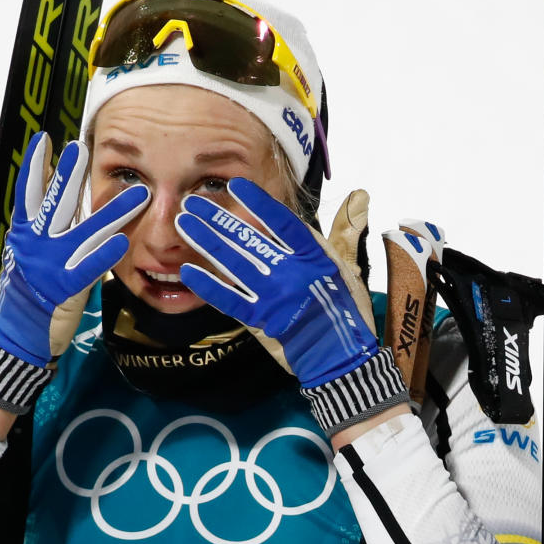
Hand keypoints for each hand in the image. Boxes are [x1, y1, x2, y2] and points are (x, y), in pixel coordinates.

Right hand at [0, 132, 149, 365]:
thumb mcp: (31, 252)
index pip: (28, 193)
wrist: (17, 333)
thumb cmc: (29, 291)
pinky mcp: (64, 288)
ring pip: (83, 232)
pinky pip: (87, 268)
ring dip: (112, 212)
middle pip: (54, 204)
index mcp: (25, 234)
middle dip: (67, 176)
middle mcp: (35, 245)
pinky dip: (104, 255)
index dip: (34, 167)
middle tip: (79, 148)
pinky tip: (122, 243)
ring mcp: (49, 265)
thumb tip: (54, 191)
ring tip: (138, 194)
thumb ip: (44, 225)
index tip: (44, 141)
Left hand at [174, 178, 378, 387]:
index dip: (258, 203)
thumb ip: (347, 229)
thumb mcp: (350, 266)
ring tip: (184, 224)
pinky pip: (230, 300)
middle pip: (249, 239)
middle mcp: (292, 272)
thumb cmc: (346, 309)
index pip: (282, 222)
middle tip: (191, 203)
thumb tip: (359, 194)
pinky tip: (187, 272)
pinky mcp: (262, 320)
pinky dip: (208, 286)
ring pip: (234, 263)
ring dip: (207, 242)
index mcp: (314, 256)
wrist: (341, 356)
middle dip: (218, 219)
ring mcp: (275, 296)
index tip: (235, 186)